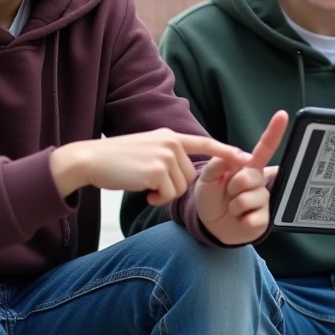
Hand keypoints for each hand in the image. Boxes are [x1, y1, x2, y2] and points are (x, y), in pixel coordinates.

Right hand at [50, 130, 249, 204]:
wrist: (90, 160)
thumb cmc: (115, 160)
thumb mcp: (146, 149)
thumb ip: (166, 155)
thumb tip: (182, 175)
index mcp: (169, 135)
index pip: (203, 142)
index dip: (226, 151)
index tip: (245, 158)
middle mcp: (170, 142)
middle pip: (189, 177)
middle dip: (173, 187)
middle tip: (150, 185)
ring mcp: (164, 155)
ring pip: (180, 188)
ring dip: (163, 194)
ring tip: (143, 185)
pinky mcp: (157, 171)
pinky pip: (168, 195)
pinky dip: (156, 199)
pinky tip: (141, 190)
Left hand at [195, 110, 288, 245]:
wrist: (209, 224)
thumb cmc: (211, 196)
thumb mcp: (207, 176)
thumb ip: (219, 162)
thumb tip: (242, 157)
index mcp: (248, 166)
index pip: (264, 148)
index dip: (274, 132)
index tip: (282, 115)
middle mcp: (259, 181)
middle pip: (250, 176)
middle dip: (233, 186)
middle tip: (228, 194)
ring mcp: (263, 200)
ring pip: (249, 199)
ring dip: (234, 205)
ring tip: (232, 208)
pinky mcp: (264, 219)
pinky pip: (254, 218)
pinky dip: (241, 220)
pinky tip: (240, 220)